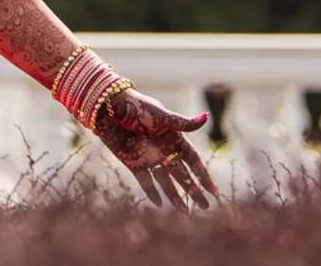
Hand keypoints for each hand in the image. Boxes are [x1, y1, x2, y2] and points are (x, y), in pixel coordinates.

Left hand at [94, 88, 217, 208]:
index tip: (213, 191)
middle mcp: (163, 150)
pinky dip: (151, 192)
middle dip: (193, 191)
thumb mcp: (161, 115)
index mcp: (173, 138)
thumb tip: (207, 116)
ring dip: (175, 196)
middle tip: (205, 207)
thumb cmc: (136, 106)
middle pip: (182, 174)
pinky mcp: (133, 163)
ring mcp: (149, 158)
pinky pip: (145, 182)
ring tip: (185, 213)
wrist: (107, 108)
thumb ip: (182, 123)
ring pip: (165, 181)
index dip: (203, 175)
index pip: (193, 160)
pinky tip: (159, 204)